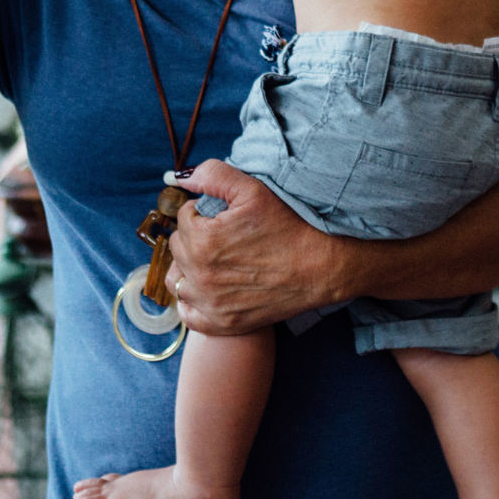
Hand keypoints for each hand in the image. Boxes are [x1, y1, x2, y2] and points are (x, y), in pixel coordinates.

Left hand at [164, 159, 341, 333]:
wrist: (321, 268)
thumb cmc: (289, 226)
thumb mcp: (253, 190)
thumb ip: (212, 175)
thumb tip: (178, 178)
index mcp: (202, 240)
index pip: (184, 217)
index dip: (204, 212)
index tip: (226, 216)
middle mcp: (199, 275)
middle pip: (178, 247)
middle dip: (195, 236)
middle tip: (225, 235)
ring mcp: (209, 304)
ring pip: (177, 279)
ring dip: (189, 267)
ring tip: (215, 259)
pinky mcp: (221, 324)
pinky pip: (188, 314)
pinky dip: (193, 301)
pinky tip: (211, 288)